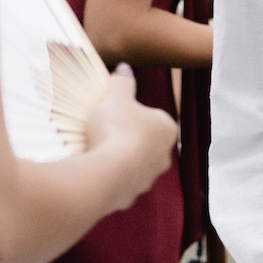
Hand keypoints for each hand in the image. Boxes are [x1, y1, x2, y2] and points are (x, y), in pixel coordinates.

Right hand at [82, 66, 178, 204]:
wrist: (107, 172)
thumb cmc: (116, 130)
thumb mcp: (116, 98)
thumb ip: (122, 82)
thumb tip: (125, 67)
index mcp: (168, 129)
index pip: (153, 118)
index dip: (132, 115)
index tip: (114, 114)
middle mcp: (165, 155)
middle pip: (144, 143)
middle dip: (127, 139)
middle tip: (103, 133)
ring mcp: (149, 178)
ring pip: (133, 165)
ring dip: (119, 160)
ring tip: (96, 152)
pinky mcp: (132, 195)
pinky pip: (120, 183)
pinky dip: (109, 178)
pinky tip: (94, 170)